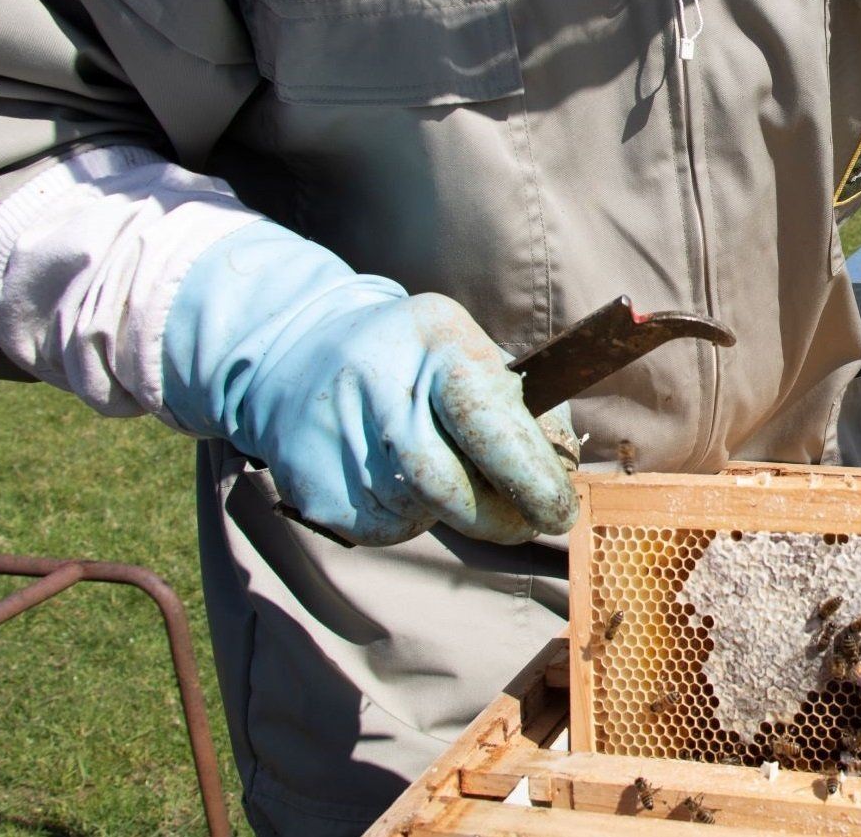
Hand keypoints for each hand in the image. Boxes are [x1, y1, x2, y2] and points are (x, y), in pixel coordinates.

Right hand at [161, 222, 578, 545]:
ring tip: (441, 470)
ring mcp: (334, 429)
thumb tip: (562, 476)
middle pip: (446, 480)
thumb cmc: (421, 365)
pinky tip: (397, 479)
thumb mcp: (471, 356)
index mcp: (435, 334)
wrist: (298, 355)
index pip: (486, 419)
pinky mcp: (309, 478)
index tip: (560, 511)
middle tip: (528, 524)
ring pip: (418, 510)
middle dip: (498, 515)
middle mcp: (377, 377)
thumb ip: (523, 409)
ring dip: (451, 510)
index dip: (528, 476)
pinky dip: (409, 517)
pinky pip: (383, 527)